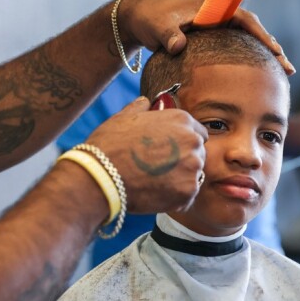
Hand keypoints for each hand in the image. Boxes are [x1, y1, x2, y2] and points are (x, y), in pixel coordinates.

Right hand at [84, 97, 207, 213]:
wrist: (102, 175)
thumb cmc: (110, 145)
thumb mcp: (124, 118)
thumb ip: (140, 109)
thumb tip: (145, 102)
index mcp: (182, 120)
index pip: (198, 133)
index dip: (185, 143)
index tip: (173, 151)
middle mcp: (192, 141)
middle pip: (198, 154)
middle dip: (184, 161)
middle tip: (161, 169)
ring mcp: (193, 167)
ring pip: (194, 175)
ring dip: (180, 180)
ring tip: (155, 182)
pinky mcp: (188, 190)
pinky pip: (188, 196)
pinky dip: (175, 198)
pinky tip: (156, 194)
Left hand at [116, 0, 295, 74]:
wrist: (139, 18)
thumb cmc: (150, 19)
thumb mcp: (158, 26)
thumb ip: (168, 34)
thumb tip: (177, 46)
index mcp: (213, 7)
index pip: (245, 19)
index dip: (262, 36)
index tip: (274, 51)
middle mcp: (221, 15)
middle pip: (255, 31)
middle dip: (273, 49)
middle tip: (288, 69)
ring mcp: (219, 26)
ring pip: (250, 40)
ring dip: (267, 55)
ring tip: (284, 75)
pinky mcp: (216, 37)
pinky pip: (240, 47)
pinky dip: (253, 59)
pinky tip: (261, 75)